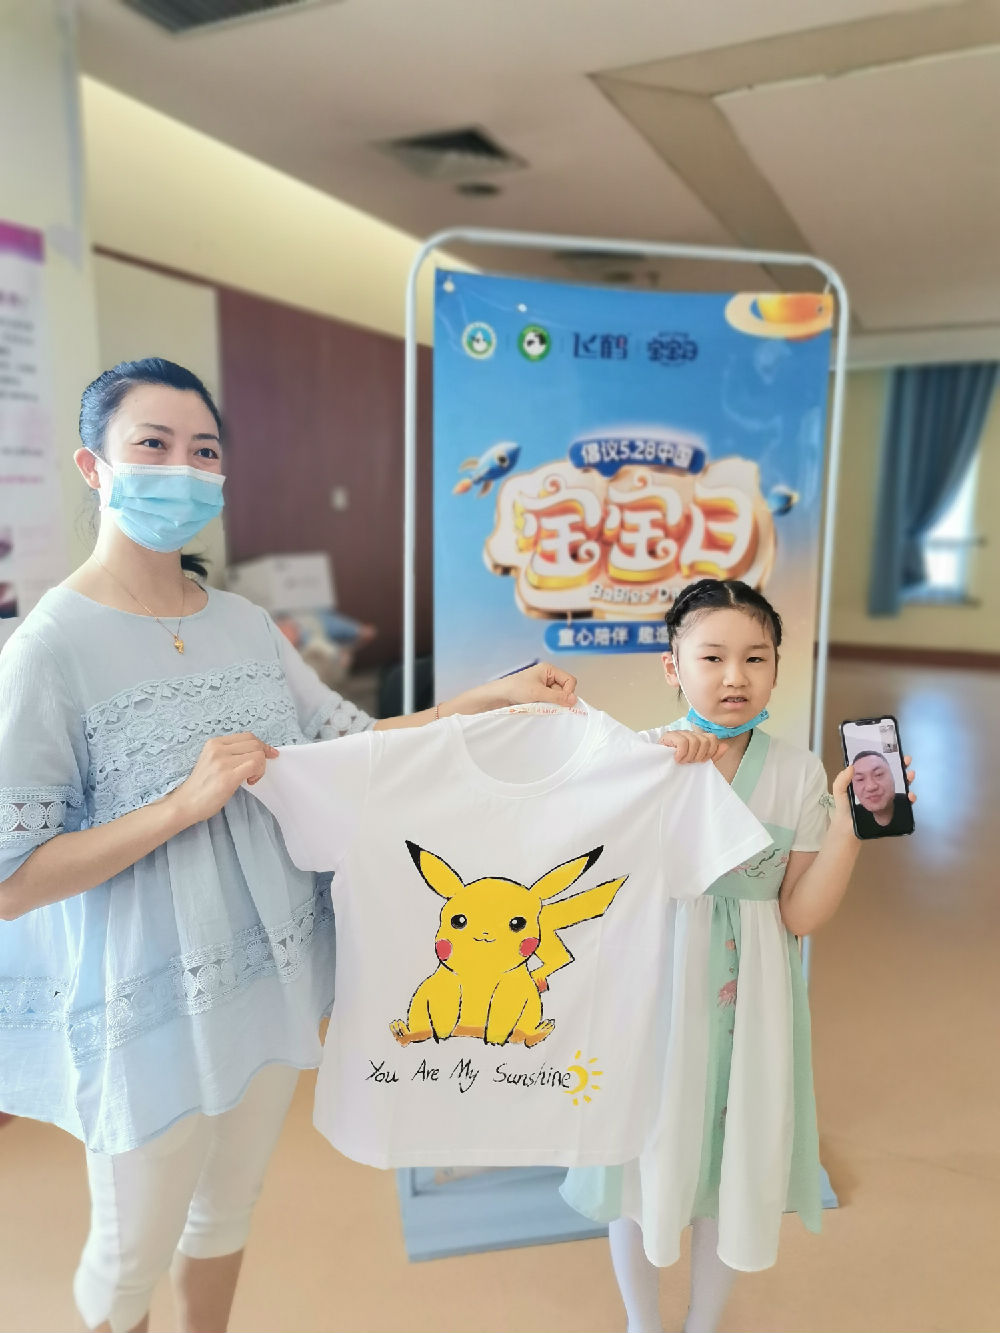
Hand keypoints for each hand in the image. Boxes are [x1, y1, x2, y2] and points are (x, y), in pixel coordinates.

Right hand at [169, 733, 278, 828]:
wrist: (185, 804)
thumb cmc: (201, 786)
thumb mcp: (213, 761)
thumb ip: (231, 754)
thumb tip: (256, 752)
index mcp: (214, 743)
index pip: (247, 736)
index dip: (262, 745)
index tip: (269, 754)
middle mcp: (218, 749)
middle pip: (254, 743)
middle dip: (263, 756)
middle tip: (256, 772)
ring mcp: (222, 762)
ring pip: (257, 754)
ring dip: (261, 767)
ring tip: (251, 778)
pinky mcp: (228, 776)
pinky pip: (255, 765)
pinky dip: (258, 773)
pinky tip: (250, 781)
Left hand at [458, 662, 577, 713]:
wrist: (498, 697)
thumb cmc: (514, 689)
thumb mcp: (538, 693)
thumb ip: (557, 697)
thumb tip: (574, 700)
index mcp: (549, 670)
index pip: (570, 680)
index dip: (568, 691)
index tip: (561, 701)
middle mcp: (548, 677)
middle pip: (565, 690)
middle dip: (558, 698)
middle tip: (547, 703)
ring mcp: (544, 687)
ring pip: (558, 698)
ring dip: (551, 703)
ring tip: (539, 705)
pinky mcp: (539, 696)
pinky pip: (550, 702)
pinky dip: (546, 706)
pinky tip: (538, 707)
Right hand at [658, 729, 728, 763]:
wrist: (662, 770)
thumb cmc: (680, 767)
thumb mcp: (700, 764)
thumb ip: (714, 756)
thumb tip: (725, 746)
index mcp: (698, 739)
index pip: (712, 738)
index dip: (710, 751)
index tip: (701, 761)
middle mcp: (690, 734)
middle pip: (704, 740)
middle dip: (699, 755)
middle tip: (690, 762)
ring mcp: (679, 733)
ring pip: (694, 741)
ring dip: (689, 756)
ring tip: (683, 761)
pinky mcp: (669, 736)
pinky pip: (682, 741)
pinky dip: (681, 753)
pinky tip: (677, 759)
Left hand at [832, 755, 916, 828]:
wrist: (849, 831)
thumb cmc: (845, 810)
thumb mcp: (840, 793)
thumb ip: (841, 781)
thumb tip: (850, 767)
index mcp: (867, 782)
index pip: (879, 768)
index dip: (888, 759)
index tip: (895, 752)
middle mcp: (879, 788)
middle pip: (893, 775)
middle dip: (902, 766)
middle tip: (907, 761)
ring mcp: (886, 798)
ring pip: (901, 786)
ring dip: (908, 779)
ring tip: (910, 776)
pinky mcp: (891, 810)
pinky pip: (904, 802)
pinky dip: (910, 798)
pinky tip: (910, 796)